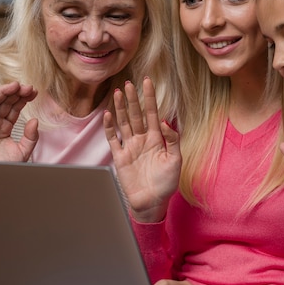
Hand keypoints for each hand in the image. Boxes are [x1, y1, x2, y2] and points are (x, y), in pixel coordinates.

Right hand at [0, 81, 38, 161]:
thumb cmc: (5, 165)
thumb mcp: (24, 150)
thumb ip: (31, 136)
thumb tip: (35, 120)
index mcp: (6, 125)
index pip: (14, 107)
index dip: (23, 98)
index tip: (34, 92)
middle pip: (4, 101)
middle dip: (15, 92)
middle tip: (28, 87)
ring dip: (2, 91)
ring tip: (15, 86)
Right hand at [103, 77, 180, 222]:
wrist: (151, 203)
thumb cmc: (166, 183)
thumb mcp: (175, 160)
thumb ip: (172, 140)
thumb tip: (163, 121)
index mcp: (156, 139)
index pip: (152, 113)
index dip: (149, 98)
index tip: (147, 82)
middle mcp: (142, 140)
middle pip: (136, 115)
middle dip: (133, 99)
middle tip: (128, 83)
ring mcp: (130, 147)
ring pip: (124, 122)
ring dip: (121, 108)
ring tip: (117, 93)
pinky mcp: (120, 157)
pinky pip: (113, 139)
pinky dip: (109, 127)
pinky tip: (108, 114)